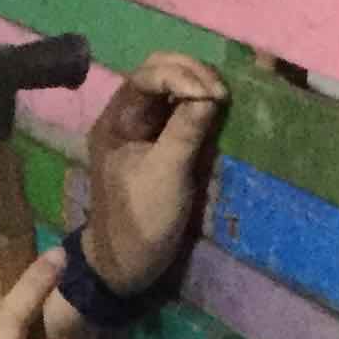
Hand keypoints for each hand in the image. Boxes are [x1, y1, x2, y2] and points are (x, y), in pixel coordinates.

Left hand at [81, 53, 228, 296]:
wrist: (125, 264)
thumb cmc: (140, 221)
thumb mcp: (166, 175)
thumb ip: (186, 130)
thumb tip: (211, 94)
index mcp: (115, 121)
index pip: (148, 75)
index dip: (183, 76)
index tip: (214, 96)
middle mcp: (126, 117)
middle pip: (159, 73)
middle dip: (192, 74)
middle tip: (222, 93)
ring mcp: (142, 129)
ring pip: (170, 89)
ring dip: (197, 86)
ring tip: (223, 99)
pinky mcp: (158, 144)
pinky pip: (178, 110)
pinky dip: (198, 104)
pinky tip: (217, 110)